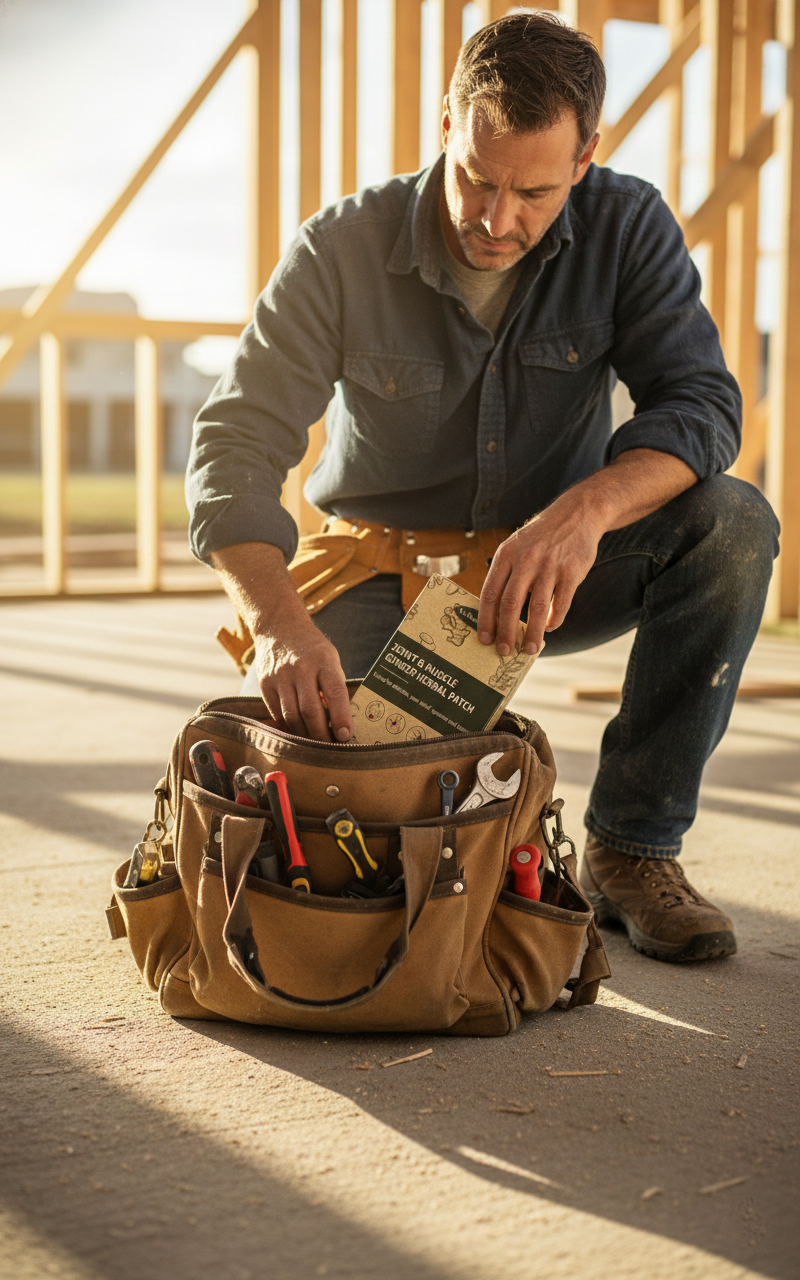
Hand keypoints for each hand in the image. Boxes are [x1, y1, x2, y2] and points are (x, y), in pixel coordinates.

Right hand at [210, 541, 353, 742]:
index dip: (341, 718)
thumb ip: (334, 686)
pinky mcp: (265, 683)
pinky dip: (289, 727)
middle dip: (321, 734)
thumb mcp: (330, 659)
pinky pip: (277, 713)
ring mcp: (280, 676)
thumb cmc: (312, 648)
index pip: (335, 693)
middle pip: (310, 710)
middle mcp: (300, 668)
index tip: (346, 736)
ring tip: (315, 745)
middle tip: (330, 749)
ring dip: (305, 735)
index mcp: (323, 660)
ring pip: (291, 716)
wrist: (279, 627)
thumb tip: (341, 723)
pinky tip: (298, 732)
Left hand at [477, 499, 603, 656]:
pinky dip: (555, 619)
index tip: (484, 639)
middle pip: (511, 603)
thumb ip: (506, 574)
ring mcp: (550, 566)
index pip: (490, 592)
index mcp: (506, 555)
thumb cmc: (541, 537)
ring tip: (530, 649)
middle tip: (504, 651)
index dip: (485, 619)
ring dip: (532, 633)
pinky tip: (549, 627)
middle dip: (506, 632)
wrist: (577, 514)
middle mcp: (526, 560)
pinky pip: (561, 603)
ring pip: (537, 608)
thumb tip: (494, 613)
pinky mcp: (571, 571)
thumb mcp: (516, 547)